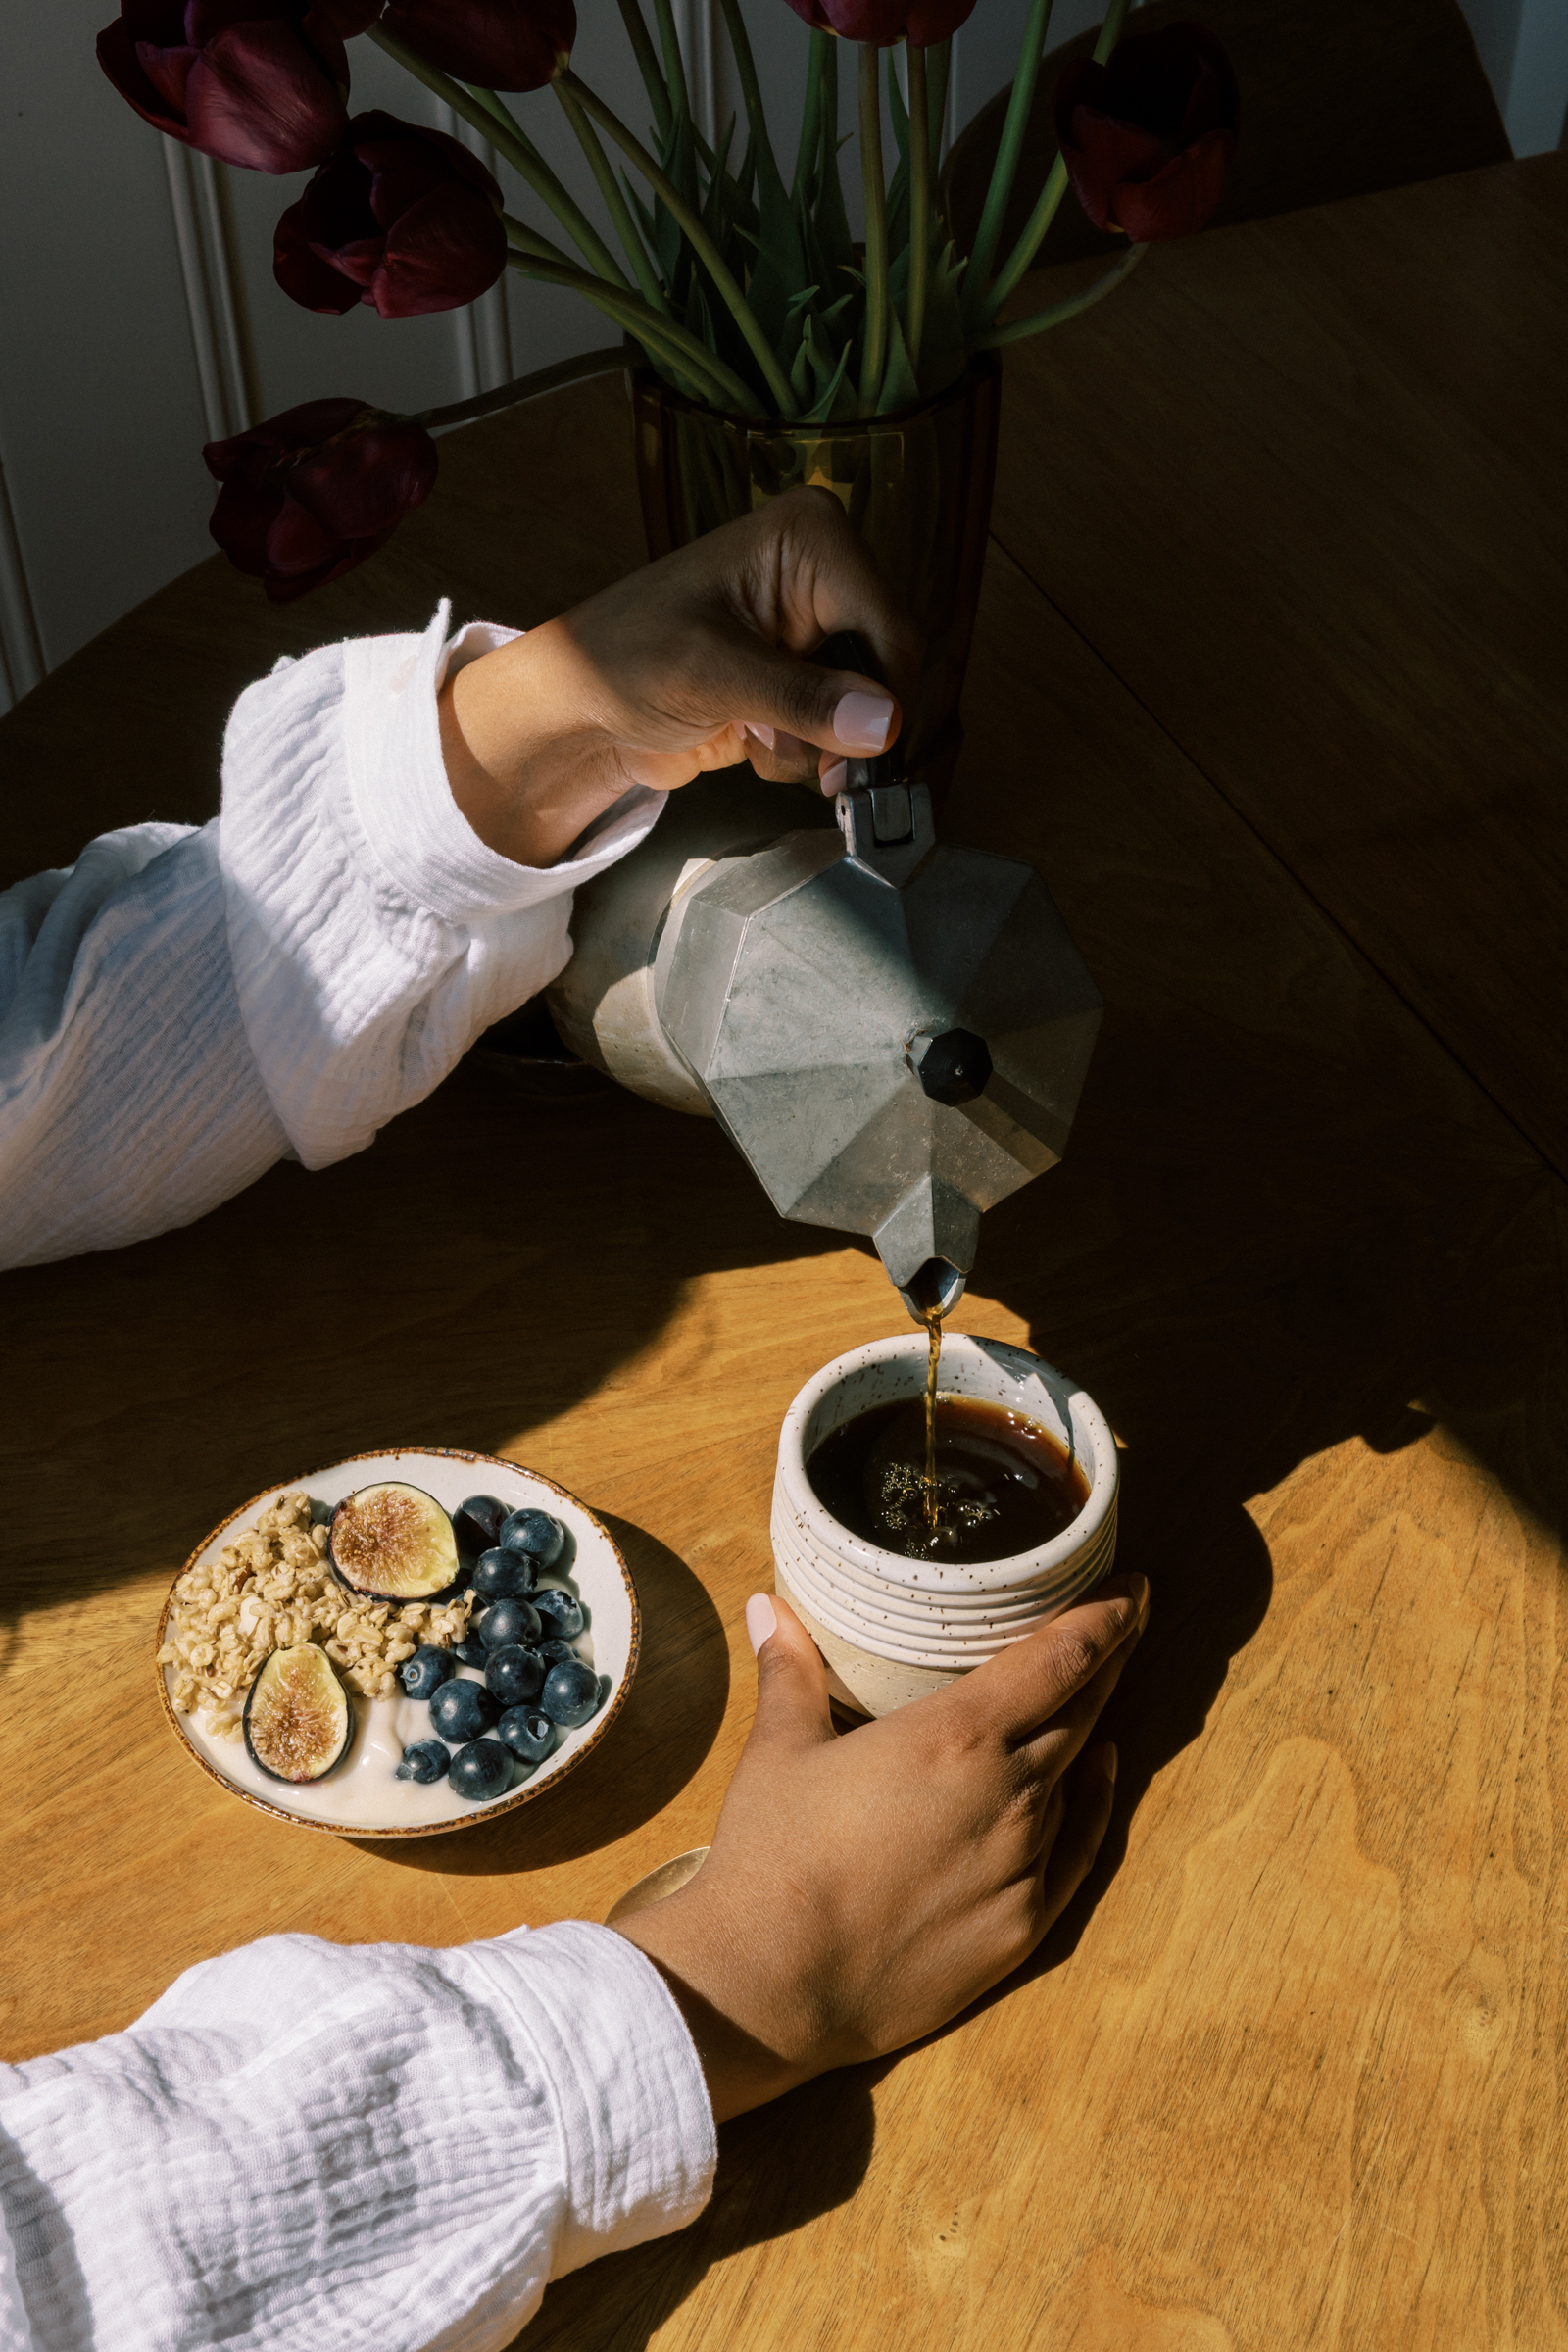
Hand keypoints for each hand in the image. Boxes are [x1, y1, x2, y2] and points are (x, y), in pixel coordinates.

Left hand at [438, 485, 920, 866]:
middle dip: (847, 730)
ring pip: (869, 712)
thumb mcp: (709, 673)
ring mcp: (815, 632)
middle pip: (888, 673)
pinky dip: (802, 756)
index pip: (891, 629)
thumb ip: (800, 697)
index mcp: (810, 539)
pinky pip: (839, 733)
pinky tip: (751, 742)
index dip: (884, 701)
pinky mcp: (802, 680)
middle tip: (809, 768)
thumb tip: (883, 723)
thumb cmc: (620, 659)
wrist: (577, 707)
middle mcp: (824, 576)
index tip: (858, 757)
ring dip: (819, 749)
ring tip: (757, 741)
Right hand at [616, 1575, 1145, 2122]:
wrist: (771, 1987)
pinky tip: (1102, 1770)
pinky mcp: (1021, 1925)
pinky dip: (1094, 1801)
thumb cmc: (771, 1859)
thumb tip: (765, 1607)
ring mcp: (1021, 1863)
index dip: (1104, 1617)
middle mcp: (1007, 1792)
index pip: (1059, 1657)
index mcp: (956, 1735)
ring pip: (1074, 1773)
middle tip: (1127, 1620)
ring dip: (1088, 1727)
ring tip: (1092, 1690)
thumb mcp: (779, 1750)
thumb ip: (788, 1671)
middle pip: (1081, 1707)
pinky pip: (1076, 1848)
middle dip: (1108, 1659)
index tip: (1134, 1588)